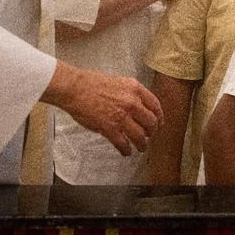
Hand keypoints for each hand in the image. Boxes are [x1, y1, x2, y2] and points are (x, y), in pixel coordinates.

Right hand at [41, 63, 162, 155]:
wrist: (75, 88)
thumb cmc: (92, 83)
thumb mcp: (119, 82)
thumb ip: (130, 93)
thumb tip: (138, 106)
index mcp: (135, 89)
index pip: (155, 105)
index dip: (159, 117)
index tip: (158, 123)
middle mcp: (132, 102)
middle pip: (151, 122)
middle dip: (151, 132)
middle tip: (149, 136)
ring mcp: (122, 116)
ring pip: (140, 136)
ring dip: (142, 144)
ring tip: (140, 147)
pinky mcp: (110, 129)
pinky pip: (123, 144)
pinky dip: (126, 150)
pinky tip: (126, 152)